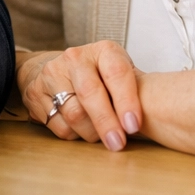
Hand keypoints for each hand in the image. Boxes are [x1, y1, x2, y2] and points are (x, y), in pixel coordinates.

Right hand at [18, 41, 141, 150]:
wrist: (58, 69)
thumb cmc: (101, 78)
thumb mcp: (121, 76)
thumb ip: (135, 92)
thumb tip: (159, 120)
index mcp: (103, 51)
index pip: (117, 73)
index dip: (126, 101)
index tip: (134, 125)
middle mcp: (75, 58)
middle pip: (90, 95)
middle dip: (106, 123)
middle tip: (118, 144)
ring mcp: (51, 74)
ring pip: (73, 114)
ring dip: (91, 133)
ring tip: (101, 136)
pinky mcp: (35, 93)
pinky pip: (58, 125)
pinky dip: (74, 135)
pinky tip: (81, 129)